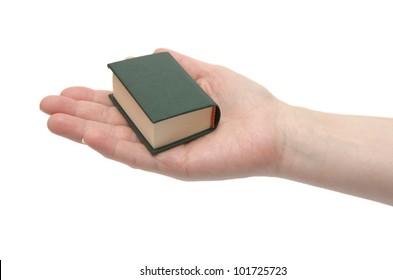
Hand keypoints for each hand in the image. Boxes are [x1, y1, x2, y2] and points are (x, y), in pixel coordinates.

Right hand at [40, 49, 287, 179]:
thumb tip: (152, 54)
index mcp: (167, 114)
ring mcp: (167, 152)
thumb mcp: (207, 75)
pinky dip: (115, 147)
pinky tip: (90, 137)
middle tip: (46, 106)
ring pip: (120, 141)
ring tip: (54, 122)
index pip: (123, 106)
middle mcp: (162, 134)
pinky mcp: (178, 166)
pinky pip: (141, 157)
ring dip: (85, 132)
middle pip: (114, 124)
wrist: (273, 128)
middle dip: (79, 115)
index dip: (94, 99)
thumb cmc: (246, 103)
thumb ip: (178, 67)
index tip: (66, 91)